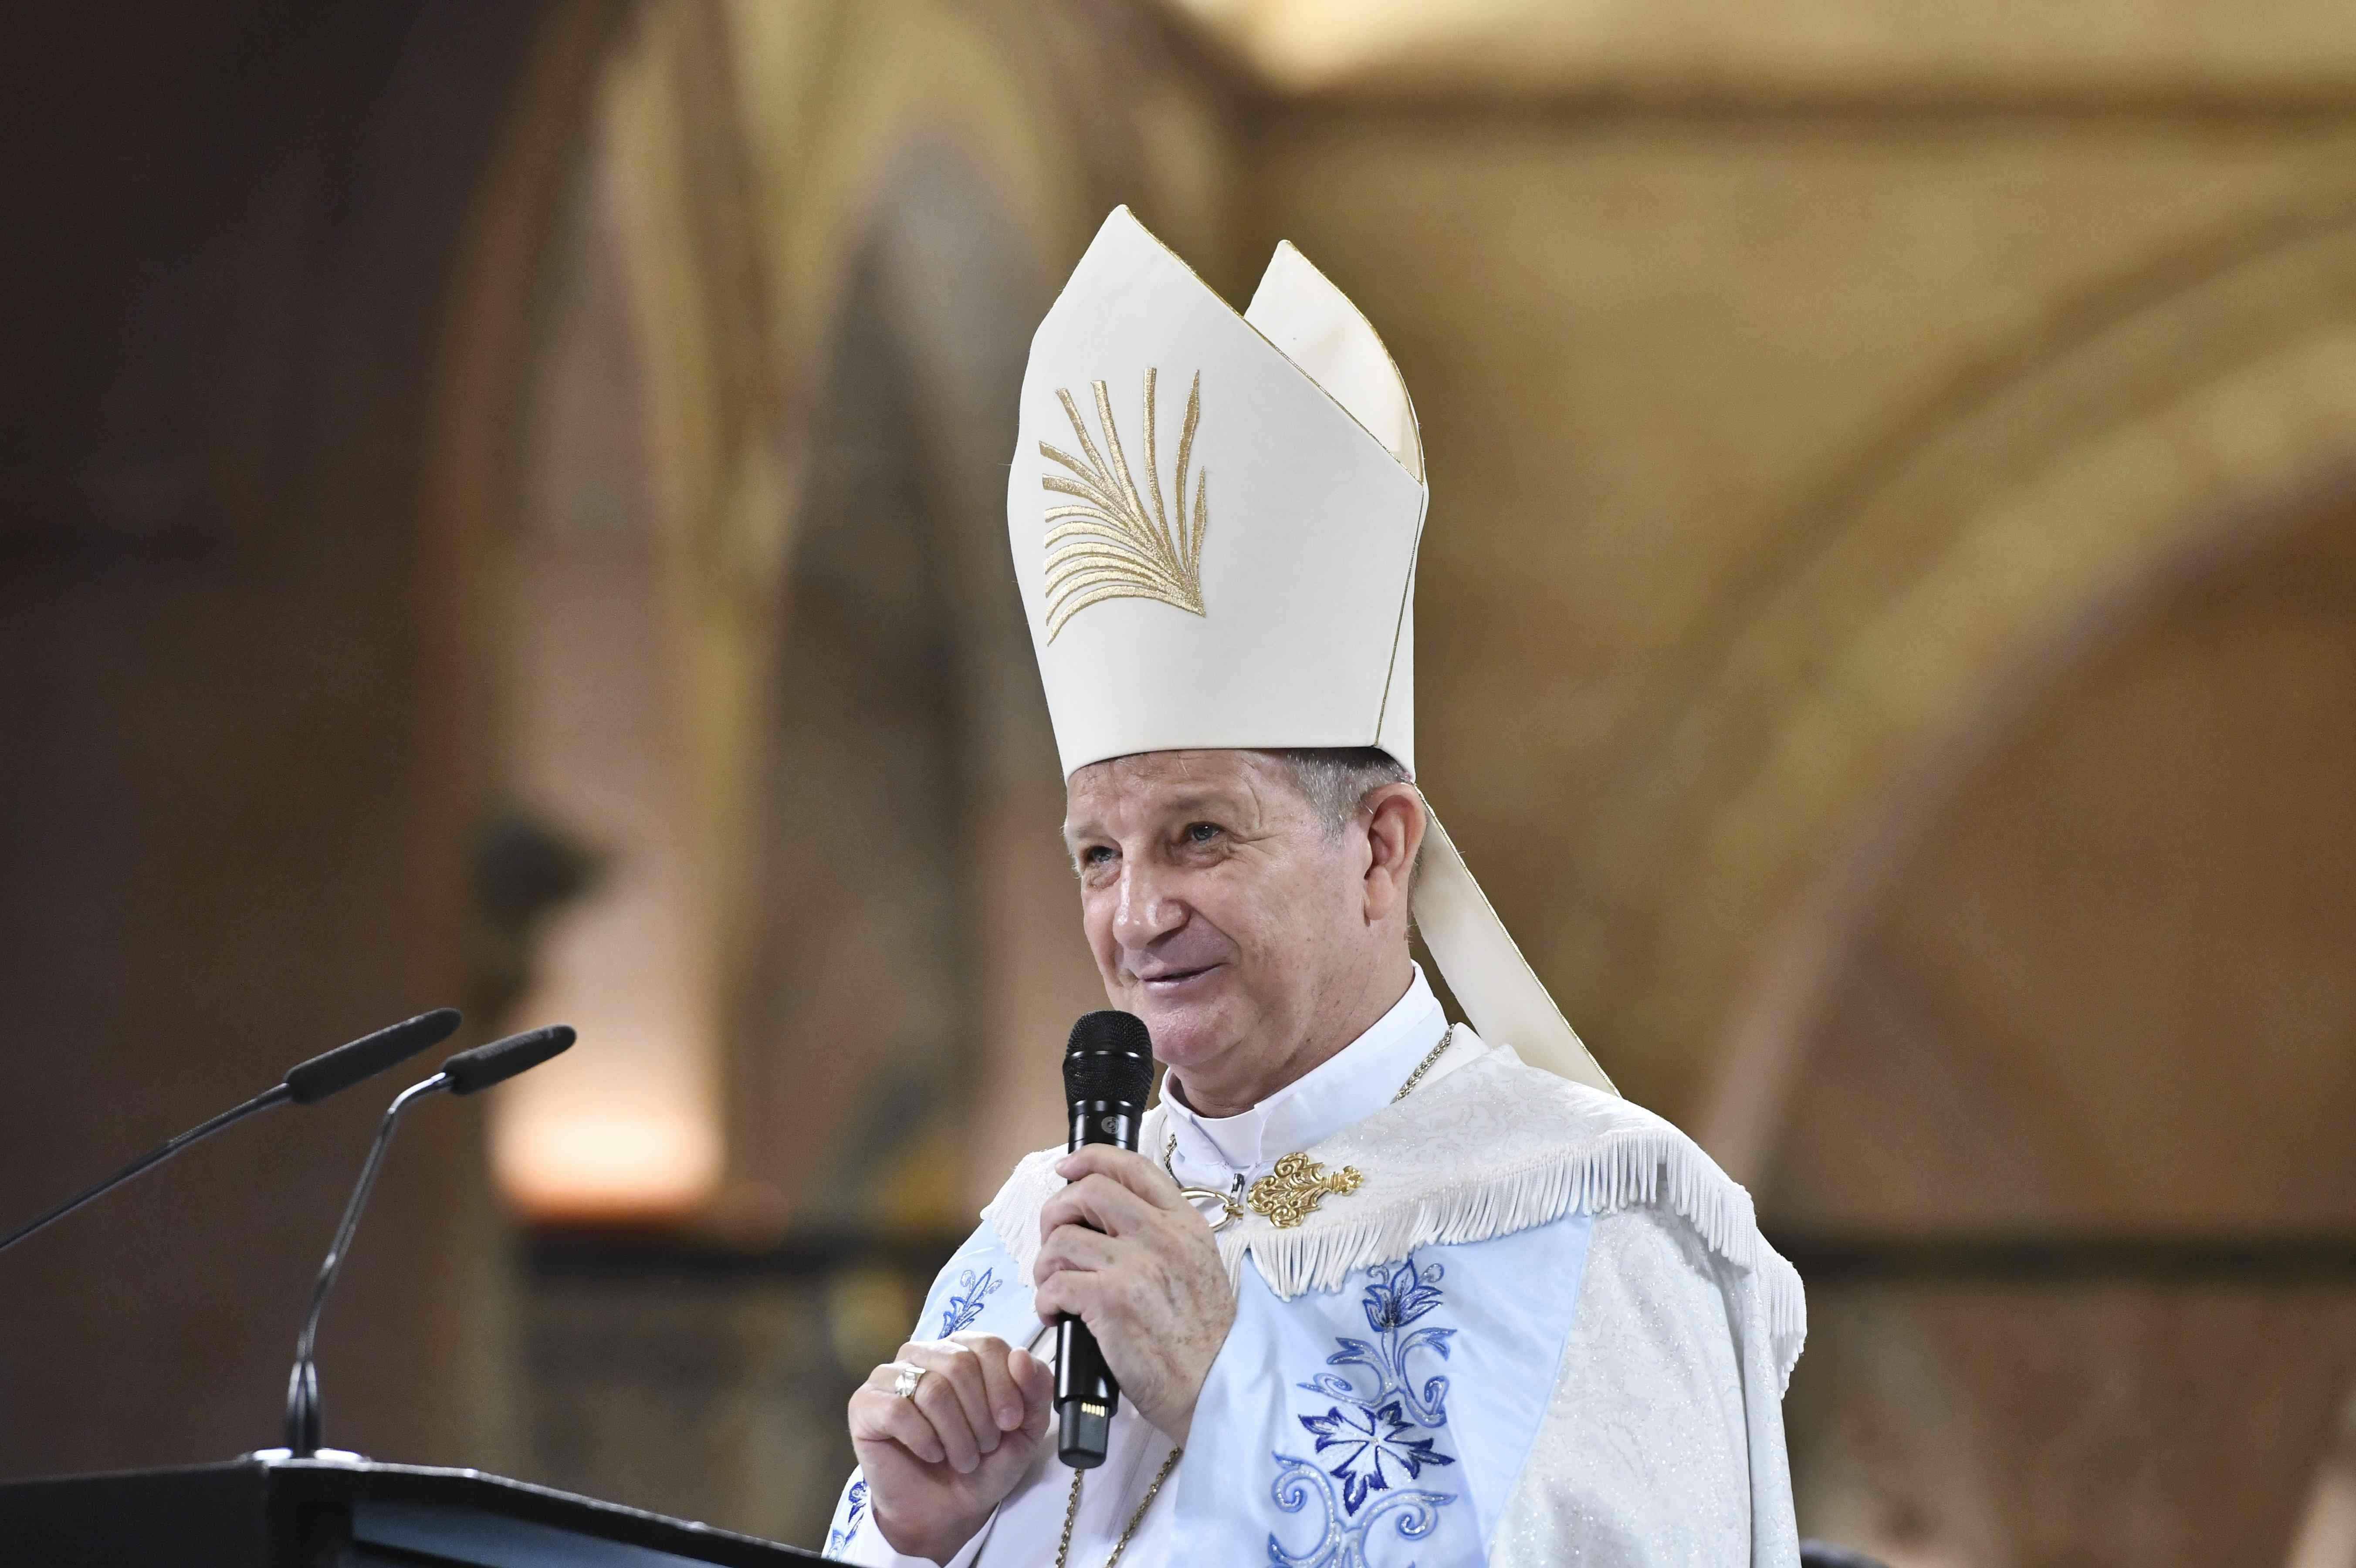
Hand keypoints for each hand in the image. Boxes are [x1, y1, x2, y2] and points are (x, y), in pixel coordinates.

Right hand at [848, 1332, 1052, 1562]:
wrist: (948, 1510)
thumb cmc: (985, 1464)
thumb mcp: (1025, 1429)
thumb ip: (1035, 1389)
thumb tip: (1021, 1355)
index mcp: (962, 1349)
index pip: (987, 1345)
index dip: (1005, 1386)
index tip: (1012, 1423)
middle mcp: (923, 1354)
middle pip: (959, 1364)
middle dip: (980, 1416)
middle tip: (983, 1448)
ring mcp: (890, 1376)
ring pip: (932, 1389)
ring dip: (956, 1436)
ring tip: (962, 1458)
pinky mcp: (865, 1404)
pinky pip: (898, 1411)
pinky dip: (924, 1440)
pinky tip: (931, 1455)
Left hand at [1032, 1145, 1235, 1443]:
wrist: (1215, 1388)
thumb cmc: (1202, 1339)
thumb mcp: (1198, 1268)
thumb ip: (1161, 1237)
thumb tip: (1104, 1222)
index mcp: (1184, 1224)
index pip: (1133, 1166)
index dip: (1091, 1158)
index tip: (1068, 1168)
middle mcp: (1162, 1236)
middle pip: (1088, 1192)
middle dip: (1055, 1212)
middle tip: (1053, 1242)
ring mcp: (1136, 1267)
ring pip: (1063, 1240)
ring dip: (1045, 1264)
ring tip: (1053, 1288)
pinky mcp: (1112, 1302)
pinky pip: (1056, 1283)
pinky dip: (1045, 1299)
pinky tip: (1057, 1315)